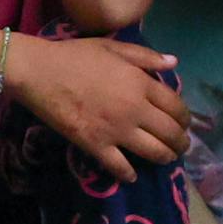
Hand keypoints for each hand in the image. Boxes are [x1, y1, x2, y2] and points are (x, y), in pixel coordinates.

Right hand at [4, 36, 184, 181]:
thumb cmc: (74, 56)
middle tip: (180, 145)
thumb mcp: (113, 48)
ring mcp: (116, 130)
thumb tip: (174, 63)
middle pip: (170, 132)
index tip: (184, 123)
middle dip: (180, 142)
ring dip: (165, 158)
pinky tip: (131, 175)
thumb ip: (146, 56)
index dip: (184, 118)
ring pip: (153, 152)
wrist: (38, 72)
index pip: (176, 106)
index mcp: (141, 84)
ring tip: (166, 159)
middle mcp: (135, 110)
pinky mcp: (96, 145)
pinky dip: (129, 174)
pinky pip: (119, 166)